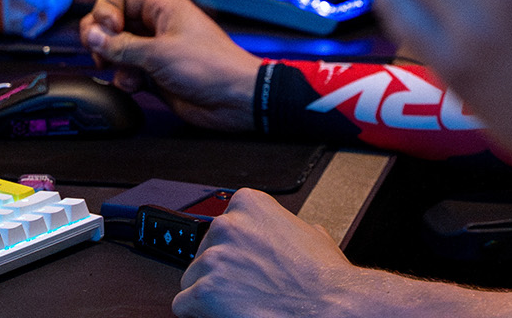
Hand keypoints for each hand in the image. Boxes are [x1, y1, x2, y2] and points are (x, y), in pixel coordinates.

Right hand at [79, 0, 259, 131]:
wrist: (235, 99)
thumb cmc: (209, 66)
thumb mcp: (159, 53)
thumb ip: (121, 45)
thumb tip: (90, 35)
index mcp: (163, 8)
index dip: (105, 11)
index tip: (106, 30)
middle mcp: (158, 26)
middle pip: (115, 23)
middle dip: (102, 38)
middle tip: (98, 52)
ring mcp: (156, 51)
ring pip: (118, 50)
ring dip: (113, 61)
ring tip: (121, 72)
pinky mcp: (156, 75)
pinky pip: (128, 72)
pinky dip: (125, 79)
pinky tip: (134, 86)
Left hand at [172, 190, 365, 317]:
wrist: (328, 306)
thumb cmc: (323, 277)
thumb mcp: (311, 233)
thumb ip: (286, 227)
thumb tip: (291, 233)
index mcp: (249, 205)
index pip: (221, 228)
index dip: (232, 252)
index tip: (243, 264)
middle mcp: (226, 225)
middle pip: (203, 253)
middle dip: (221, 272)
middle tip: (246, 287)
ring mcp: (213, 258)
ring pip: (191, 279)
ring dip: (211, 293)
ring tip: (241, 302)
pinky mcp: (203, 291)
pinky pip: (183, 304)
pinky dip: (200, 312)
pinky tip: (226, 313)